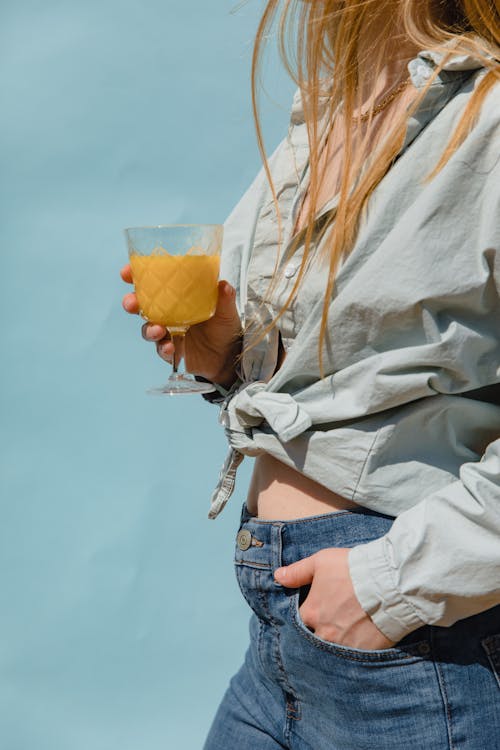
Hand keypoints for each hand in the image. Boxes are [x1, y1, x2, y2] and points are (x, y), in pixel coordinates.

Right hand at [120, 264, 241, 386]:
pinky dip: (164, 348)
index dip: (135, 277)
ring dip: (149, 329)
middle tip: (131, 303)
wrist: (229, 356)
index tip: (126, 273)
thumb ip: (225, 298)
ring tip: (157, 330)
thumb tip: (224, 285)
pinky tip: (171, 347)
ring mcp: (168, 333)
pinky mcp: (172, 351)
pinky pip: (162, 349)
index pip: (151, 285)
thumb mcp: (227, 310)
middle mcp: (167, 314)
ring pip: (148, 329)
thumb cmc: (224, 327)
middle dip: (131, 303)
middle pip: (141, 306)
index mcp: (176, 298)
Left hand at [274, 548, 394, 649]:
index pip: (301, 619)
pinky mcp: (364, 653)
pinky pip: (354, 657)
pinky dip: (355, 649)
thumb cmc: (352, 569)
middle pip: (315, 637)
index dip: (309, 614)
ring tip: (348, 630)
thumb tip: (277, 577)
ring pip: (333, 648)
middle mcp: (322, 634)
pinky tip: (361, 639)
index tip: (319, 607)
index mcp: (309, 613)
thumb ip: (297, 572)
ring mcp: (343, 646)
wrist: (389, 583)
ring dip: (337, 641)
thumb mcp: (320, 562)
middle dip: (322, 631)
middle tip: (335, 621)